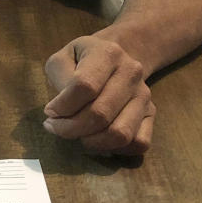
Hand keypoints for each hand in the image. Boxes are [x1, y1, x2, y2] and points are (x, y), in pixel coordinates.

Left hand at [43, 35, 154, 155]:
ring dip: (92, 143)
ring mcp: (144, 95)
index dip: (62, 106)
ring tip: (77, 136)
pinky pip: (139, 143)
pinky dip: (116, 150)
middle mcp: (131, 72)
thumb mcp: (62, 59)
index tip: (50, 112)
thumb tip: (60, 111)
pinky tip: (98, 140)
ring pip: (121, 133)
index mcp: (108, 53)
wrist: (115, 58)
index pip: (84, 86)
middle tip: (56, 128)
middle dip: (71, 129)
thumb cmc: (81, 62)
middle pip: (101, 114)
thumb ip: (59, 79)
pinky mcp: (151, 114)